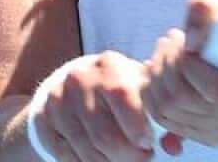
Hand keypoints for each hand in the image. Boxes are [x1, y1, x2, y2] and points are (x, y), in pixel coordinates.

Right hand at [32, 51, 154, 161]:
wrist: (73, 84)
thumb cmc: (119, 89)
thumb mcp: (140, 88)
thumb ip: (160, 112)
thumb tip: (175, 147)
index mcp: (109, 65)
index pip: (122, 95)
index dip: (137, 126)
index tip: (149, 143)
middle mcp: (79, 78)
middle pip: (105, 134)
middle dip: (129, 155)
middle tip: (143, 157)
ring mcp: (58, 100)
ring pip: (88, 151)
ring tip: (126, 160)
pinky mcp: (43, 120)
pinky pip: (69, 157)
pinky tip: (104, 160)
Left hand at [143, 0, 217, 152]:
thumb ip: (205, 8)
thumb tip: (190, 44)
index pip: (216, 90)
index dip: (185, 64)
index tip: (180, 37)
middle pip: (186, 102)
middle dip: (164, 67)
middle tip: (166, 42)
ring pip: (171, 113)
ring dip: (156, 80)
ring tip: (160, 54)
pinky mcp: (212, 136)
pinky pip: (169, 124)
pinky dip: (154, 98)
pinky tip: (157, 75)